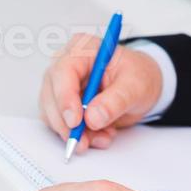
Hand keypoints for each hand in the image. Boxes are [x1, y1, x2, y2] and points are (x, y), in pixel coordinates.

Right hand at [40, 34, 162, 153]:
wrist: (140, 86)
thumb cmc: (138, 76)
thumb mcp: (135, 86)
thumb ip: (115, 100)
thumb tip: (93, 117)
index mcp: (83, 48)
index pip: (63, 70)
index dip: (65, 97)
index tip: (75, 121)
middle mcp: (67, 63)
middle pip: (51, 93)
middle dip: (65, 122)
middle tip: (83, 141)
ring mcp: (62, 84)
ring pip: (52, 112)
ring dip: (74, 132)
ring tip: (103, 137)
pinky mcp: (63, 103)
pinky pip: (60, 124)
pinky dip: (79, 136)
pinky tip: (99, 136)